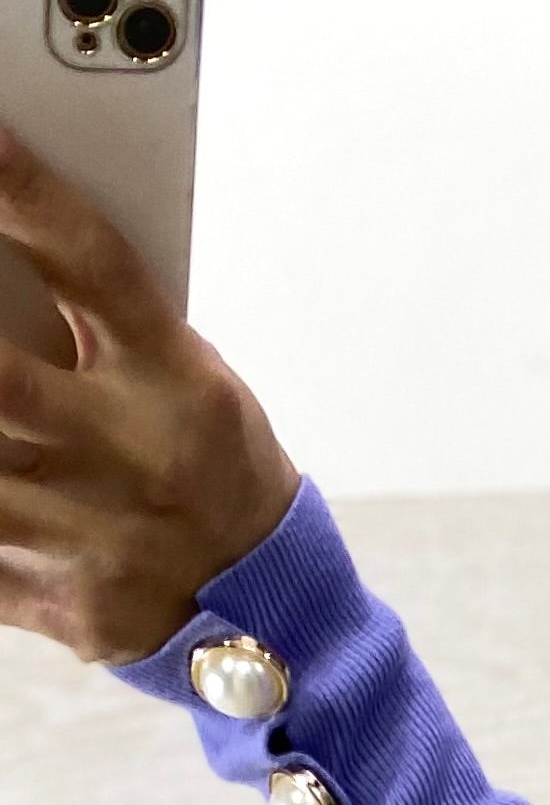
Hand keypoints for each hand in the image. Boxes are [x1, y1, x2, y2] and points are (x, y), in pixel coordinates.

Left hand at [0, 121, 300, 666]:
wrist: (268, 611)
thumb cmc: (216, 468)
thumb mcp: (191, 381)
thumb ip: (106, 327)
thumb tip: (1, 258)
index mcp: (175, 380)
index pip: (92, 265)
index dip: (26, 193)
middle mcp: (131, 454)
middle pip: (0, 382)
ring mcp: (90, 532)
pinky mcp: (60, 598)